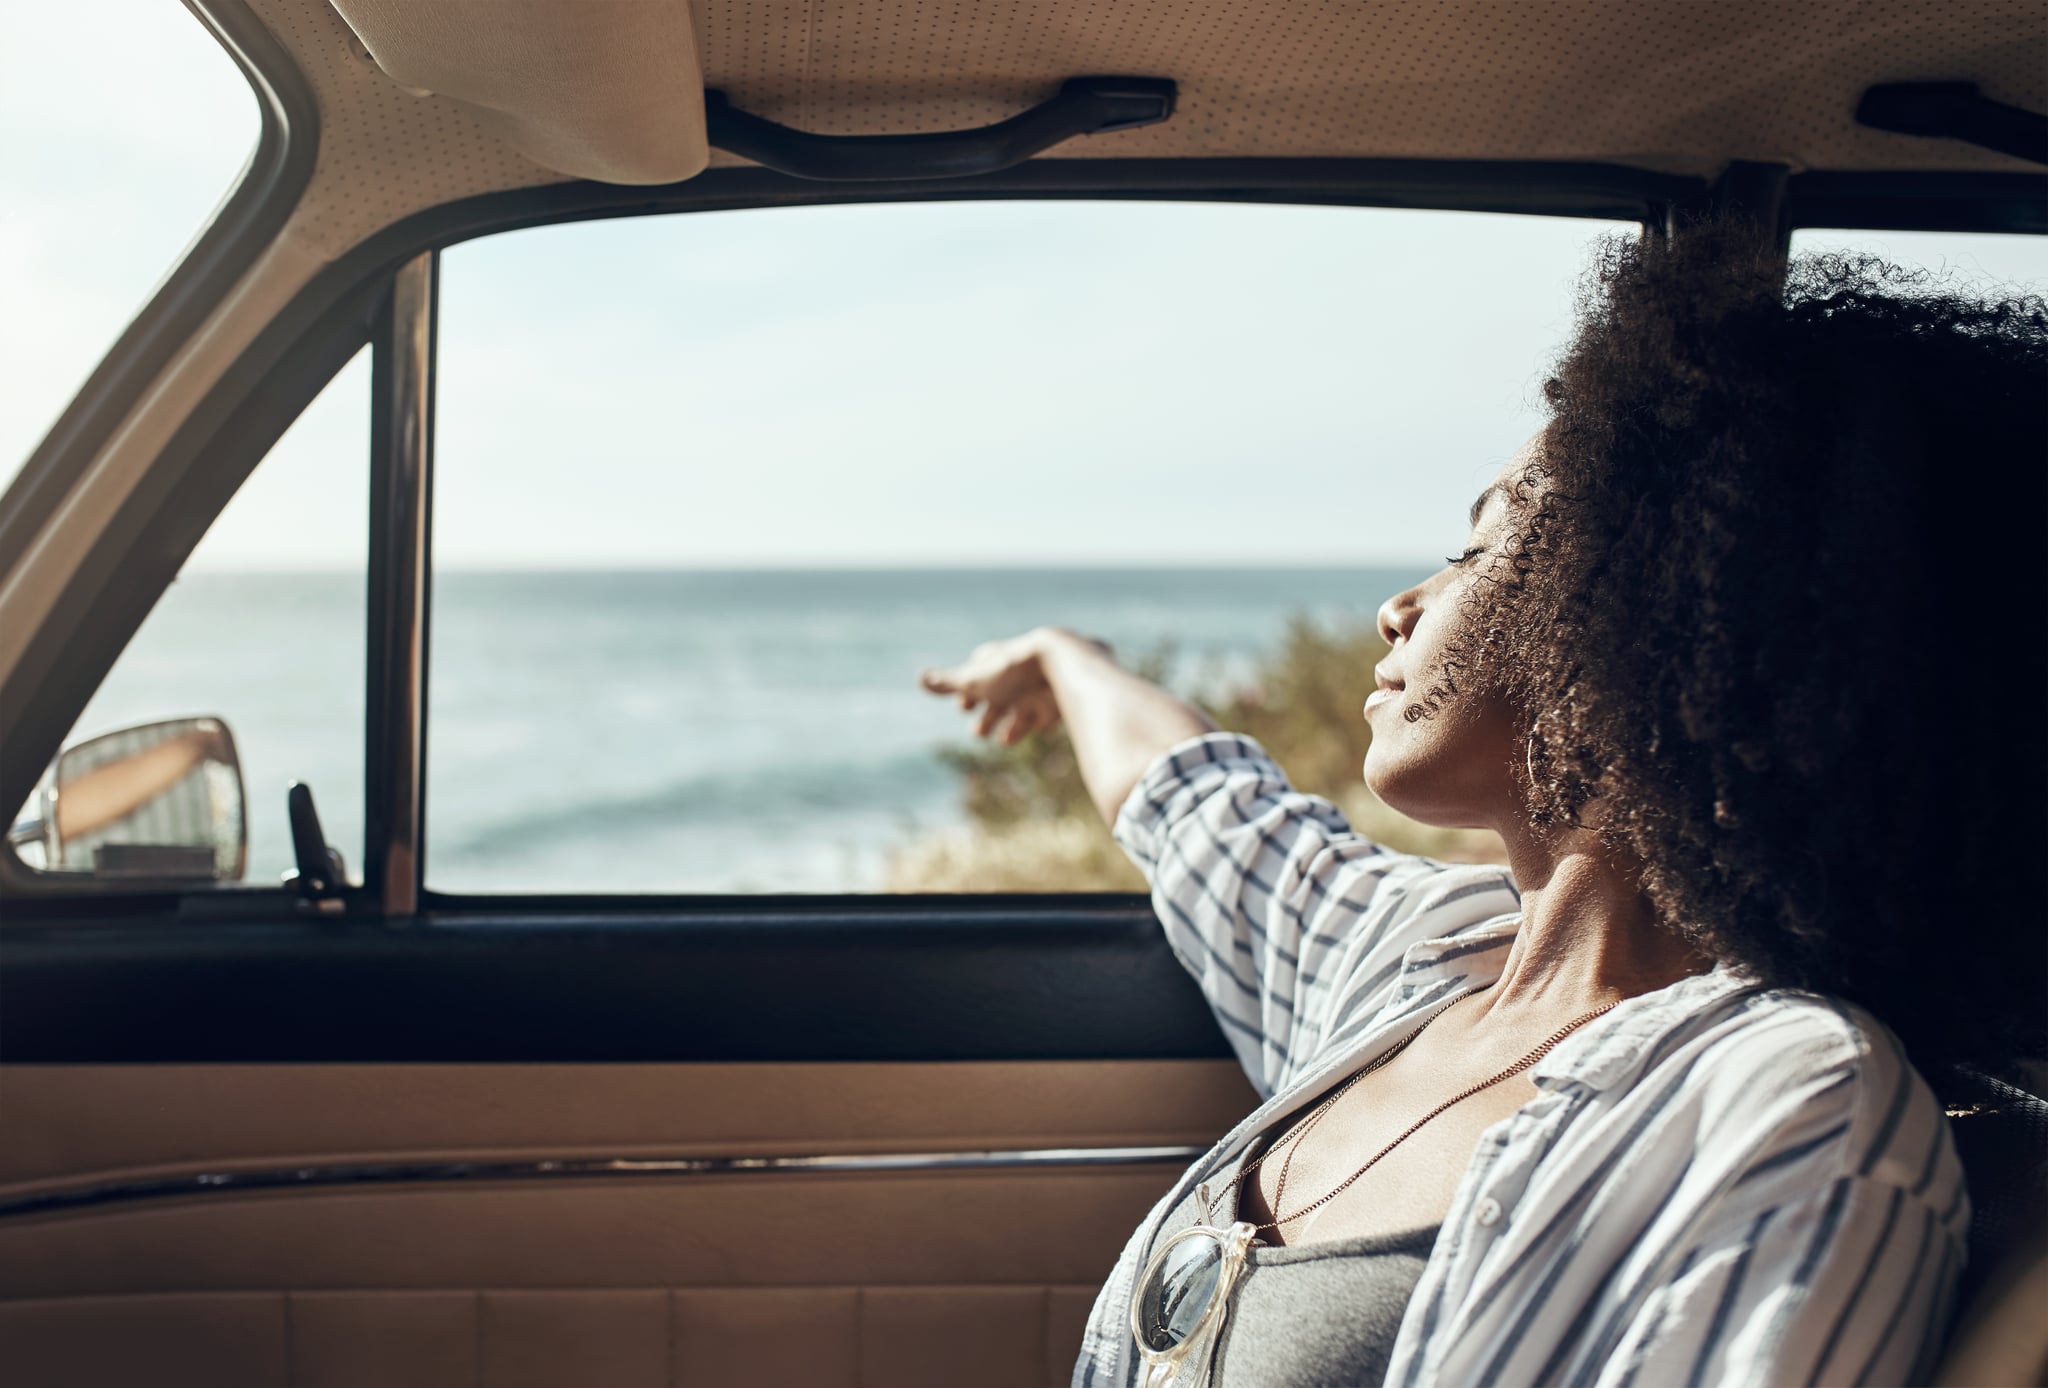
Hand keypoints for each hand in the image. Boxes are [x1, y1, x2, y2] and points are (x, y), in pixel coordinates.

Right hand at [920, 629, 1105, 745]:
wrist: (1061, 665)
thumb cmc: (1012, 673)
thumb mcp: (975, 681)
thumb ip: (949, 683)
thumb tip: (919, 679)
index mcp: (996, 664)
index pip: (978, 675)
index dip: (969, 692)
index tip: (963, 708)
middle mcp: (1017, 674)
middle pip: (1000, 695)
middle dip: (988, 714)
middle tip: (978, 734)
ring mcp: (1039, 685)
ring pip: (1024, 706)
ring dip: (1012, 724)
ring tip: (1004, 741)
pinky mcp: (1060, 698)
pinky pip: (1050, 710)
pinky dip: (1040, 720)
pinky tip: (1039, 728)